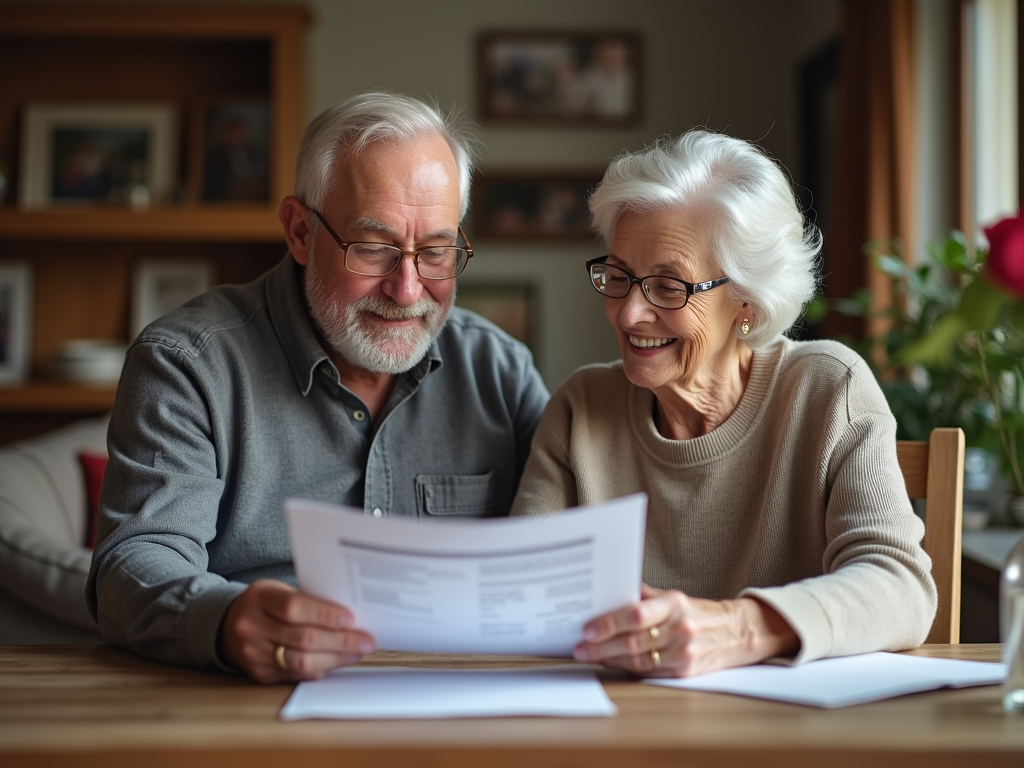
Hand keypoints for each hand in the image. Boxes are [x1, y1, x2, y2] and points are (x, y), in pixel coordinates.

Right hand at [218, 579, 374, 682]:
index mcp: (260, 598)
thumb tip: (349, 618)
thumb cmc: (266, 604)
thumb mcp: (280, 591)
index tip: (351, 619)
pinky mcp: (259, 674)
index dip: (325, 615)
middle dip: (340, 642)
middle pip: (303, 639)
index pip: (294, 608)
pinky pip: (296, 676)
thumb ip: (308, 602)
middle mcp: (252, 626)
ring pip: (301, 663)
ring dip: (335, 659)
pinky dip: (320, 669)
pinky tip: (336, 662)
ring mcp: (253, 654)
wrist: (229, 624)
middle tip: (365, 641)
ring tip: (356, 653)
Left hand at [572, 584, 798, 677]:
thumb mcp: (674, 596)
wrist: (738, 632)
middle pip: (633, 641)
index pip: (637, 614)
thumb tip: (610, 591)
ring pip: (638, 660)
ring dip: (609, 659)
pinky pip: (649, 673)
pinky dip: (627, 669)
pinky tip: (612, 664)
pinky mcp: (685, 672)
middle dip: (601, 646)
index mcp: (675, 603)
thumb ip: (644, 596)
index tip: (587, 628)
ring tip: (589, 656)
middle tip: (580, 647)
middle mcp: (680, 628)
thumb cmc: (699, 612)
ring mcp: (684, 653)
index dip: (609, 623)